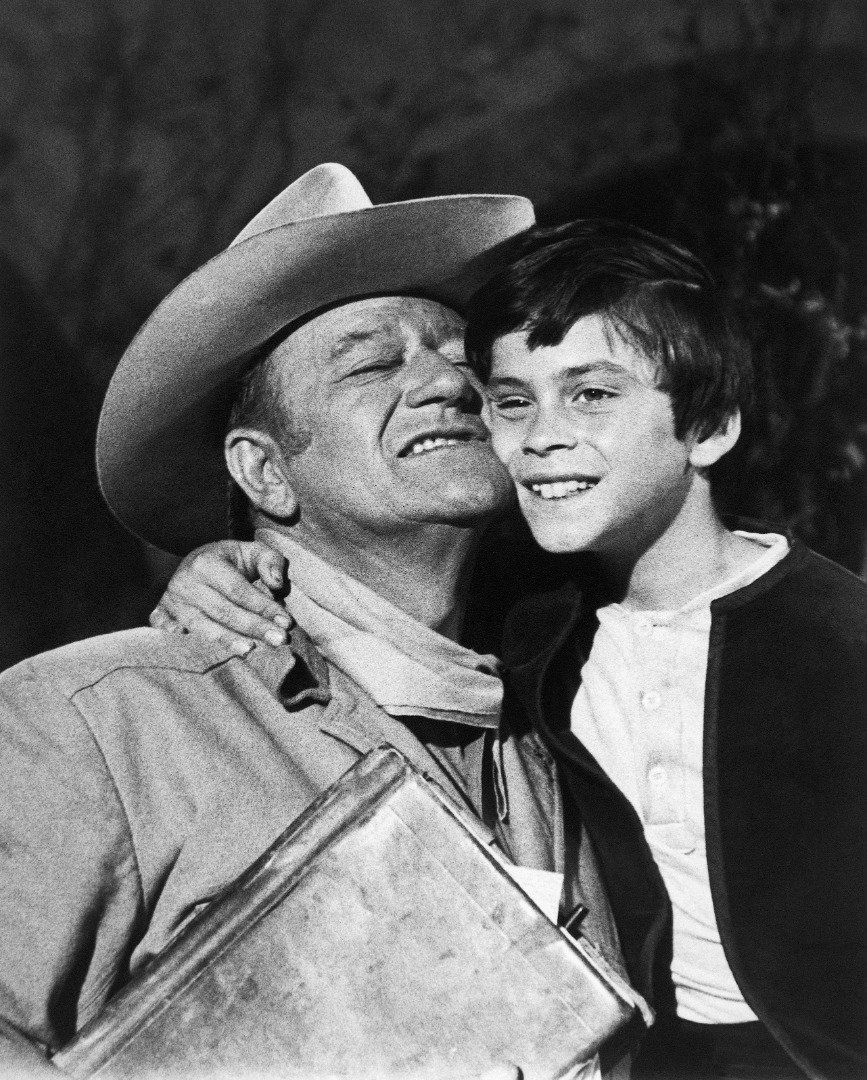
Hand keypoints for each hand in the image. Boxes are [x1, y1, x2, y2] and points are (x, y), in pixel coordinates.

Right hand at [150, 540, 291, 655]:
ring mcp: (171, 601)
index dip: (263, 607)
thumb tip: (276, 584)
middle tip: (279, 640)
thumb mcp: (252, 551)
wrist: (194, 563)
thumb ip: (270, 561)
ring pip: (201, 627)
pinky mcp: (162, 615)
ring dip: (227, 640)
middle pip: (222, 611)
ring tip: (250, 651)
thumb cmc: (230, 561)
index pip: (238, 590)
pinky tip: (201, 654)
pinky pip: (170, 633)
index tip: (286, 622)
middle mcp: (184, 582)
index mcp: (206, 563)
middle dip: (253, 627)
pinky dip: (183, 644)